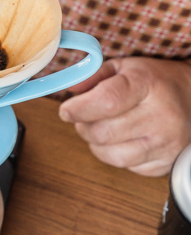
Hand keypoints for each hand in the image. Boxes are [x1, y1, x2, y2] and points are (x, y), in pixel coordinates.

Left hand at [58, 57, 190, 175]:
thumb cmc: (154, 82)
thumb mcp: (124, 67)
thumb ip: (92, 75)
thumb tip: (70, 90)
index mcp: (147, 85)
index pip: (106, 101)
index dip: (78, 109)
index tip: (66, 110)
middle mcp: (161, 116)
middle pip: (103, 132)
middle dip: (82, 126)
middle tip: (83, 118)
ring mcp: (167, 143)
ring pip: (112, 155)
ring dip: (96, 144)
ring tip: (101, 129)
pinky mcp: (168, 163)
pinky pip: (128, 167)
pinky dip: (115, 156)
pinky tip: (122, 140)